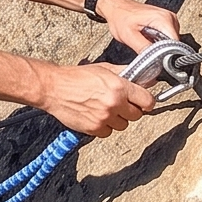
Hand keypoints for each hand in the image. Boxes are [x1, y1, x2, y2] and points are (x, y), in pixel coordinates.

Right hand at [34, 62, 156, 137]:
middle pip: (137, 115)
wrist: (53, 88)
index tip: (143, 101)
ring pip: (123, 125)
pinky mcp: (94, 128)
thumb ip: (126, 74)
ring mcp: (104, 118)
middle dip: (130, 110)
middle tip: (120, 103)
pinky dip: (104, 126)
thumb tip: (146, 79)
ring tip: (104, 109)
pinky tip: (96, 116)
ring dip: (117, 119)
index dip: (146, 101)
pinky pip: (108, 132)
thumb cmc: (76, 77)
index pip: (147, 101)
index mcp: (119, 87)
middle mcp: (114, 104)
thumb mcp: (104, 69)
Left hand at [96, 0, 180, 53]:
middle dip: (162, 50)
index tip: (156, 59)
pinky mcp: (166, 22)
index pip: (176, 44)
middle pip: (175, 43)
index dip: (167, 55)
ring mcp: (169, 19)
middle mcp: (169, 17)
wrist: (116, 8)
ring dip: (160, 46)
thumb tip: (155, 60)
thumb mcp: (128, 36)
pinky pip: (168, 37)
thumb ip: (143, 48)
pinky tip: (148, 38)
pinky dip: (159, 41)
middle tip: (146, 48)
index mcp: (163, 19)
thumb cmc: (120, 18)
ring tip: (145, 41)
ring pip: (172, 42)